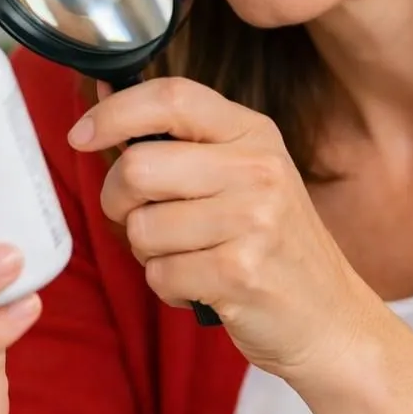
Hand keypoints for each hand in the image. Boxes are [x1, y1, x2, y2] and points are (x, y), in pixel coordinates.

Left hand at [67, 77, 376, 380]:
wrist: (330, 316)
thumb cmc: (274, 244)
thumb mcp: (244, 174)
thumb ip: (179, 139)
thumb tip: (101, 98)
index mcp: (254, 134)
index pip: (172, 97)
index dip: (115, 113)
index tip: (82, 135)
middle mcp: (257, 170)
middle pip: (138, 166)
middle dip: (118, 201)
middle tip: (142, 218)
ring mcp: (253, 221)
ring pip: (142, 228)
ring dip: (149, 253)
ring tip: (189, 256)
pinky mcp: (240, 274)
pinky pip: (160, 276)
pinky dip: (168, 288)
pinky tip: (203, 285)